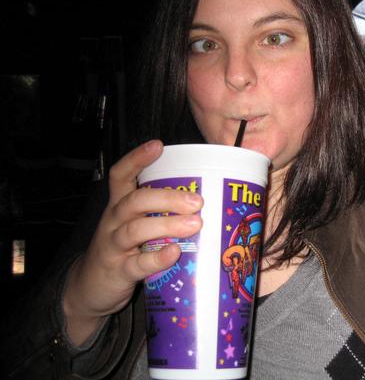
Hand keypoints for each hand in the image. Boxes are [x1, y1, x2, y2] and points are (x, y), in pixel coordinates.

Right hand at [63, 140, 202, 344]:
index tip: (158, 146)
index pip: (121, 175)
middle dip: (167, 198)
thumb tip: (204, 201)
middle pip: (135, 201)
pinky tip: (174, 253)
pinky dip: (156, 258)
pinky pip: (137, 264)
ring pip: (135, 230)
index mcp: (119, 206)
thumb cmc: (123, 250)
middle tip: (197, 201)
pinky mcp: (118, 272)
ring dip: (167, 225)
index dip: (137, 159)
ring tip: (195, 224)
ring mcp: (114, 247)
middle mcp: (114, 221)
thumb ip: (159, 212)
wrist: (90, 288)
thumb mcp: (134, 224)